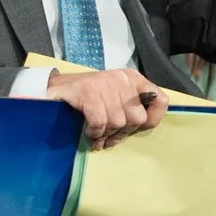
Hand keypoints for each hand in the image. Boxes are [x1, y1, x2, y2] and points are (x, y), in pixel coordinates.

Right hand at [47, 66, 168, 149]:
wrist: (55, 90)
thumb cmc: (87, 99)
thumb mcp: (115, 100)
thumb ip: (131, 109)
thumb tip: (145, 125)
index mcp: (133, 78)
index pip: (160, 100)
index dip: (152, 120)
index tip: (135, 129)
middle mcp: (122, 78)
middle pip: (137, 118)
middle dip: (122, 133)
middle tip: (108, 137)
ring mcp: (104, 82)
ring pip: (117, 122)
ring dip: (105, 135)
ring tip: (96, 137)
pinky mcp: (88, 90)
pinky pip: (100, 121)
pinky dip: (94, 131)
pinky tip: (88, 131)